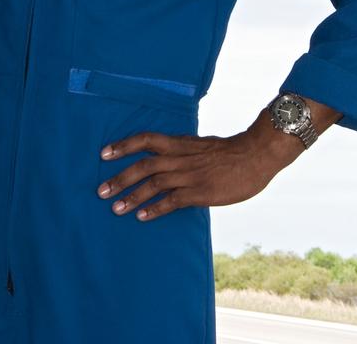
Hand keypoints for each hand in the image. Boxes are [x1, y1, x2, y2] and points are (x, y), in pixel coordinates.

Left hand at [97, 117, 294, 223]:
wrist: (255, 155)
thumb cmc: (230, 152)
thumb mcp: (201, 146)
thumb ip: (183, 152)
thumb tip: (168, 159)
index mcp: (179, 143)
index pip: (145, 139)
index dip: (123, 145)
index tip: (104, 153)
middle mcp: (180, 157)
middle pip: (142, 165)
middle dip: (119, 178)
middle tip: (101, 191)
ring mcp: (189, 175)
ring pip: (153, 184)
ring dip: (132, 196)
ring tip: (116, 208)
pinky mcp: (200, 192)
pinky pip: (172, 201)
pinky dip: (155, 209)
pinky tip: (142, 216)